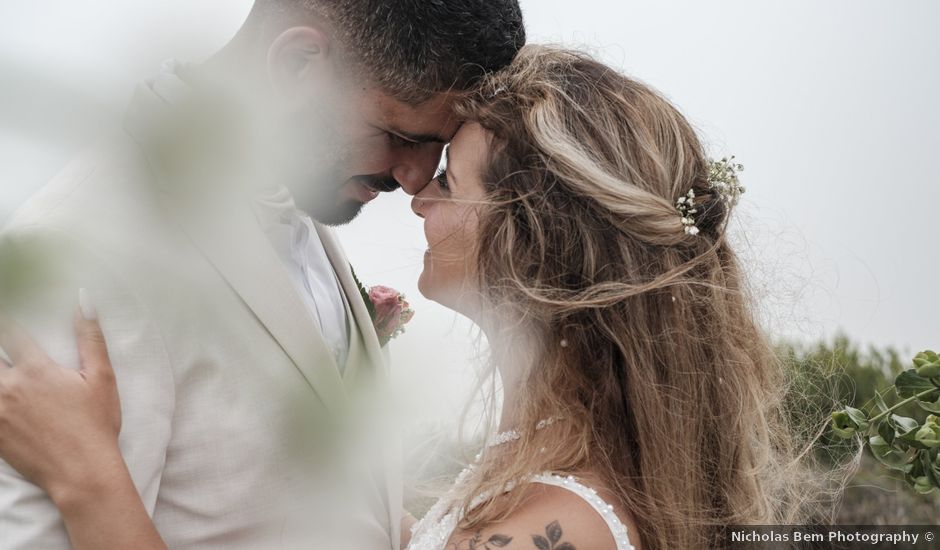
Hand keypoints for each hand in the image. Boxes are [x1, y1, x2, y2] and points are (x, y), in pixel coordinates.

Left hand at [0, 295, 122, 503]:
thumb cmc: (95, 424)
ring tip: (7, 379)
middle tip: (6, 356)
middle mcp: (9, 387)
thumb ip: (90, 337)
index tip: (8, 308)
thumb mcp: (101, 378)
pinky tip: (3, 401)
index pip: (10, 332)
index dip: (7, 320)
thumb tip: (85, 299)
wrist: (81, 472)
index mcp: (36, 369)